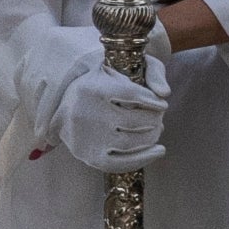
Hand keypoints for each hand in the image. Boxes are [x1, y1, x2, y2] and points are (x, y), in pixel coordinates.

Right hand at [54, 50, 171, 171]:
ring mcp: (86, 137)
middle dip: (153, 119)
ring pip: (129, 142)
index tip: (162, 104)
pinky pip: (120, 163)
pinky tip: (158, 150)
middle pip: (133, 120)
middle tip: (159, 118)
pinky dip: (143, 158)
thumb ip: (151, 71)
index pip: (131, 93)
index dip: (152, 100)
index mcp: (92, 87)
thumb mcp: (122, 64)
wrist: (63, 102)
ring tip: (157, 130)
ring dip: (151, 137)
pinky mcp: (89, 156)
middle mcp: (85, 113)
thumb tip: (165, 92)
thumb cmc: (101, 81)